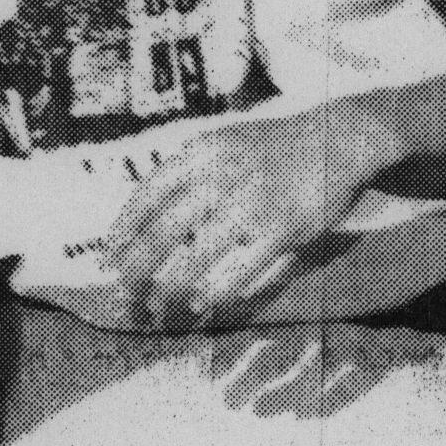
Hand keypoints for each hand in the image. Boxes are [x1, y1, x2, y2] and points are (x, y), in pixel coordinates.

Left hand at [103, 109, 398, 326]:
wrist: (336, 138)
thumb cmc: (271, 148)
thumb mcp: (222, 143)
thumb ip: (189, 171)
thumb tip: (146, 210)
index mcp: (200, 152)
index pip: (148, 193)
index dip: (124, 228)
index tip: (108, 254)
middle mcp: (219, 175)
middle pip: (165, 228)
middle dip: (139, 264)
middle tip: (123, 290)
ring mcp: (252, 201)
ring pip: (199, 253)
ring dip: (173, 285)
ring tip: (158, 307)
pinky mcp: (283, 227)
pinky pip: (242, 266)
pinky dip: (218, 289)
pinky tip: (201, 304)